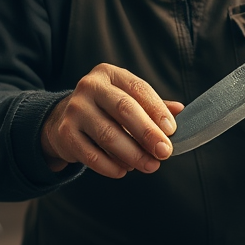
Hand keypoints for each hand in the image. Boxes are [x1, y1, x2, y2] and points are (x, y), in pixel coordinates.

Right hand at [39, 64, 182, 177]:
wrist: (63, 119)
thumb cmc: (104, 109)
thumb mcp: (126, 98)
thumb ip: (152, 105)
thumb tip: (181, 110)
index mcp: (109, 74)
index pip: (138, 89)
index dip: (157, 110)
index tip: (172, 130)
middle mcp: (90, 87)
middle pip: (124, 109)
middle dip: (148, 133)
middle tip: (164, 152)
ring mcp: (75, 109)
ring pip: (109, 135)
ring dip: (133, 154)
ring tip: (149, 165)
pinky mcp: (65, 134)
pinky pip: (92, 155)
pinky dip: (111, 166)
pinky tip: (124, 170)